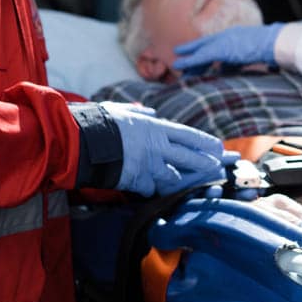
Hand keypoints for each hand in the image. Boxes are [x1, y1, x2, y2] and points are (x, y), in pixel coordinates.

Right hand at [100, 102, 224, 196]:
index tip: (218, 146)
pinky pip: (150, 188)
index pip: (188, 135)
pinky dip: (153, 189)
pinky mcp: (136, 181)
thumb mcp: (122, 110)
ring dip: (186, 181)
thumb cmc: (99, 122)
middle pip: (189, 157)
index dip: (204, 142)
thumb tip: (150, 111)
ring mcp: (147, 165)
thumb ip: (139, 112)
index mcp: (155, 128)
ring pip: (175, 177)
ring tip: (200, 184)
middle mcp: (156, 147)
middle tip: (219, 167)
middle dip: (206, 163)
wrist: (82, 141)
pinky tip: (158, 190)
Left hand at [173, 23, 284, 71]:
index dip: (204, 53)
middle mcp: (228, 36)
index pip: (216, 45)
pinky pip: (202, 56)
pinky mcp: (222, 48)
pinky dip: (190, 61)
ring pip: (201, 51)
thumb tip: (225, 70)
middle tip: (183, 68)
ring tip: (178, 69)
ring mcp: (225, 40)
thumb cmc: (271, 49)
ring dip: (189, 61)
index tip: (196, 61)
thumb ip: (239, 61)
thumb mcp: (252, 55)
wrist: (276, 43)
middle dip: (194, 58)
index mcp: (236, 36)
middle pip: (206, 47)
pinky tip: (179, 66)